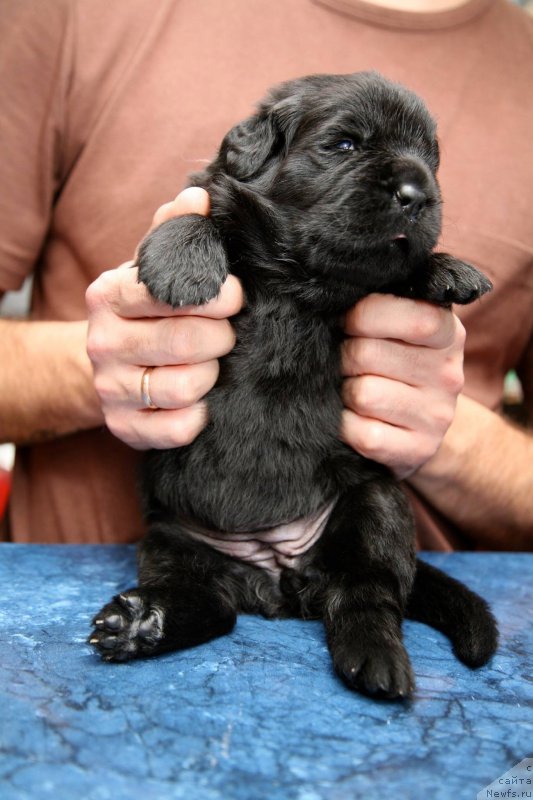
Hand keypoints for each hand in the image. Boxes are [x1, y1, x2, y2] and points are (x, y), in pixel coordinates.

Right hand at [86, 188, 243, 449]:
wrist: (107, 360)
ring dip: (211, 375)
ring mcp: (110, 388)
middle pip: (185, 342)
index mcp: (109, 295)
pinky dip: (198, 415)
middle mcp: (102, 343)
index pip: (169, 292)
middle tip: (226, 334)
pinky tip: (199, 399)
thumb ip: (175, 232)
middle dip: (221, 338)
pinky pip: (178, 428)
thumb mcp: (154, 266)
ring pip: (185, 386)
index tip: (233, 296)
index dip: (214, 295)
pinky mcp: (124, 427)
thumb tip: (199, 196)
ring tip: (210, 365)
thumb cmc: (144, 308)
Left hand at [340, 294, 465, 478]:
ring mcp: (436, 416)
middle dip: (344, 356)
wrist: (422, 428)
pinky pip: (362, 433)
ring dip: (345, 393)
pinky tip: (355, 419)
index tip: (348, 323)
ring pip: (362, 394)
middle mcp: (448, 375)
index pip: (411, 317)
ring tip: (353, 391)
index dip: (364, 315)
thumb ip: (381, 308)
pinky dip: (346, 426)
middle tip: (348, 363)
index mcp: (448, 334)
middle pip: (367, 354)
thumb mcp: (403, 330)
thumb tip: (332, 302)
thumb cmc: (399, 364)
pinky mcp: (417, 450)